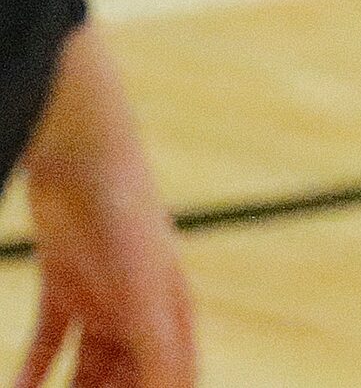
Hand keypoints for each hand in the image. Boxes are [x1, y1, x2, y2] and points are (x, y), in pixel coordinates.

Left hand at [14, 146, 193, 387]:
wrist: (85, 156)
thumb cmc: (128, 217)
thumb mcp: (144, 291)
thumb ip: (158, 348)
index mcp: (172, 314)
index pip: (168, 381)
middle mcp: (140, 312)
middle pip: (121, 382)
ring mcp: (102, 300)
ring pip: (82, 371)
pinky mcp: (64, 286)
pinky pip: (46, 346)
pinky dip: (28, 375)